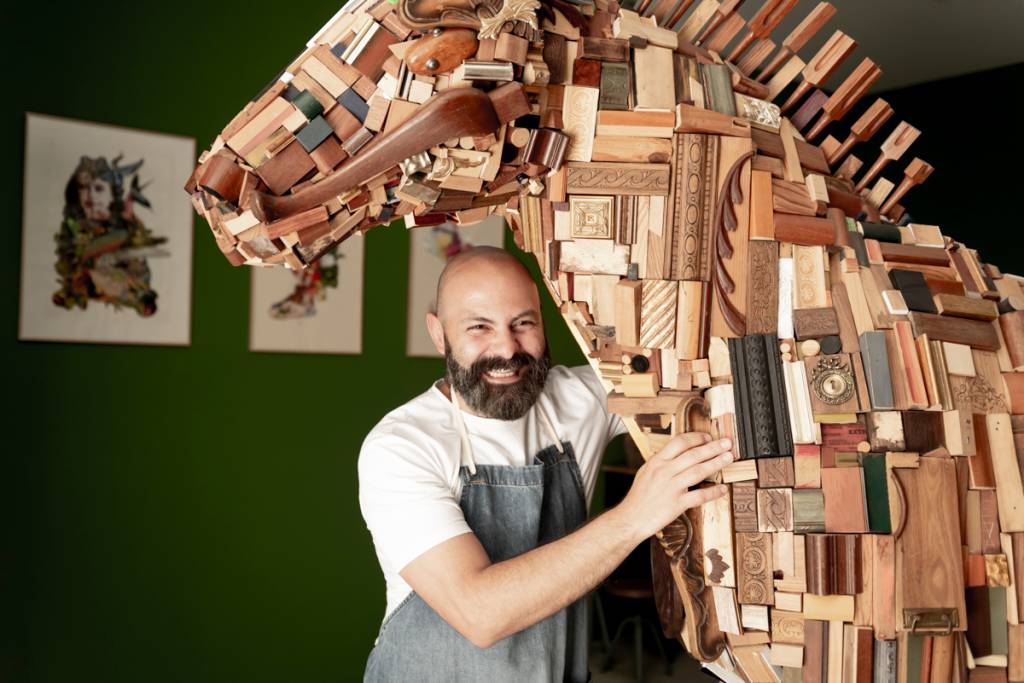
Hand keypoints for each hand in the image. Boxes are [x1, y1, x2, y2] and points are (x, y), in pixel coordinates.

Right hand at [615, 433, 732, 541]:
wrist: (630, 519)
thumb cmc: (638, 497)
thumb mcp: (645, 472)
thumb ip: (661, 462)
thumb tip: (676, 453)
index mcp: (656, 461)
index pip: (679, 442)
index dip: (696, 438)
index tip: (708, 437)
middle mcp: (664, 472)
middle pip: (692, 454)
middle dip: (712, 447)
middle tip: (727, 443)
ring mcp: (671, 488)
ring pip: (698, 471)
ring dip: (716, 463)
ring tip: (728, 458)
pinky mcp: (676, 504)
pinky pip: (698, 496)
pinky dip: (712, 492)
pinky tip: (722, 489)